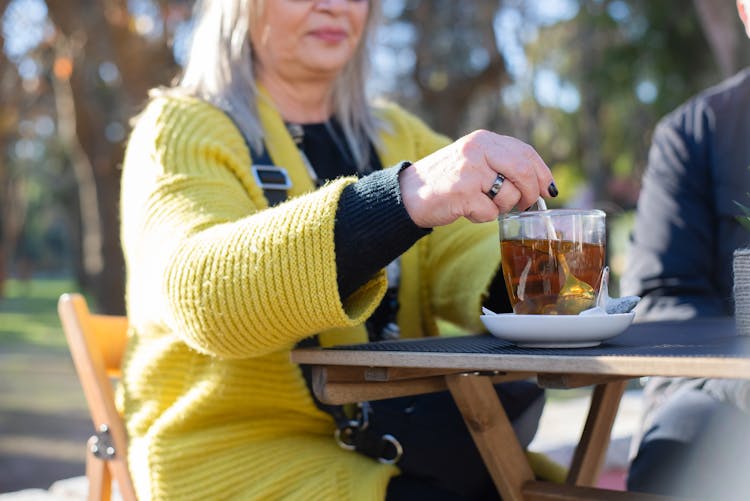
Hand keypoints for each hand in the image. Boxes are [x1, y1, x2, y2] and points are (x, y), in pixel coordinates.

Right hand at [398, 130, 555, 227]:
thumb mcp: (473, 160)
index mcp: (483, 139)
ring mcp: (470, 171)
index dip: (542, 172)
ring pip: (508, 196)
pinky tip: (465, 209)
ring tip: (479, 203)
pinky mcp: (462, 193)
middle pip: (524, 173)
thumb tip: (540, 183)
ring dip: (500, 207)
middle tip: (524, 206)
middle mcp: (478, 150)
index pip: (525, 152)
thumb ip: (501, 163)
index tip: (549, 189)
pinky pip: (489, 213)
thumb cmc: (445, 180)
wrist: (408, 193)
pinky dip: (481, 217)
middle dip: (529, 194)